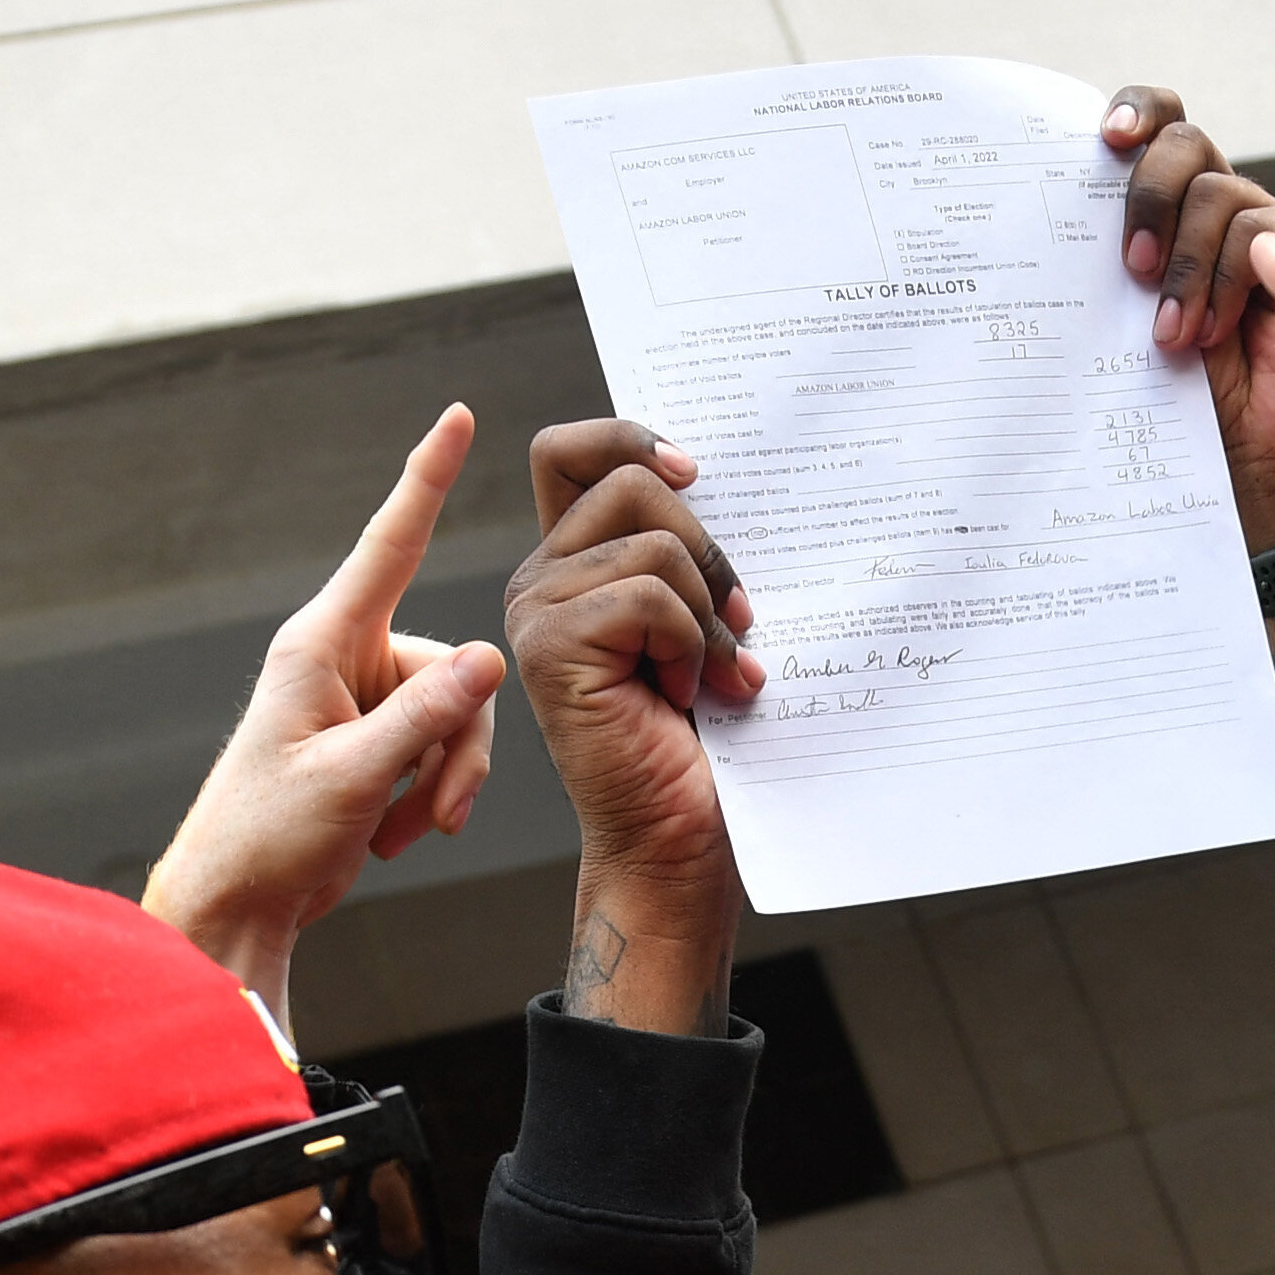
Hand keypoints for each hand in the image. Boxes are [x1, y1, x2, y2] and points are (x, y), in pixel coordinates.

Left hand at [146, 405, 509, 1022]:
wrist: (239, 903)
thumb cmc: (267, 837)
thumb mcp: (353, 776)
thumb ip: (426, 717)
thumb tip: (488, 658)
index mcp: (321, 645)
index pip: (391, 544)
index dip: (427, 478)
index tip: (456, 419)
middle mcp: (344, 661)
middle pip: (451, 667)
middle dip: (456, 745)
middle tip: (434, 812)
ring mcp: (361, 702)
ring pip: (457, 714)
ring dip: (445, 780)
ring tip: (404, 828)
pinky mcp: (376, 741)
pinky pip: (442, 748)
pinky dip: (431, 795)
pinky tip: (391, 832)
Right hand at [505, 419, 755, 1036]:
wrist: (682, 838)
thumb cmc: (703, 742)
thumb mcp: (704, 621)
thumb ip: (686, 552)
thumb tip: (715, 474)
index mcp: (573, 562)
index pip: (573, 450)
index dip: (630, 436)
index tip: (696, 473)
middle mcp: (541, 577)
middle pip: (627, 479)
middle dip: (706, 542)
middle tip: (739, 618)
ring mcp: (536, 610)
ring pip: (650, 540)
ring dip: (707, 610)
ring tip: (714, 673)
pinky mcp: (548, 646)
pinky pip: (646, 594)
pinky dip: (689, 642)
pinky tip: (687, 694)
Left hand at [1103, 86, 1274, 549]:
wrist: (1255, 457)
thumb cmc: (1190, 399)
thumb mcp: (1131, 321)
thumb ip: (1117, 264)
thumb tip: (1067, 215)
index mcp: (1172, 211)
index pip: (1158, 127)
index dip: (1136, 112)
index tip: (1105, 139)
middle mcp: (1219, 208)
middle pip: (1184, 142)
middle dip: (1148, 195)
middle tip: (1130, 267)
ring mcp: (1268, 225)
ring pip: (1217, 191)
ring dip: (1185, 267)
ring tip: (1174, 333)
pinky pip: (1258, 233)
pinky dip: (1226, 283)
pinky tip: (1216, 332)